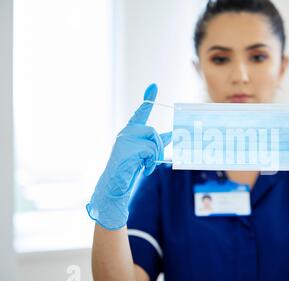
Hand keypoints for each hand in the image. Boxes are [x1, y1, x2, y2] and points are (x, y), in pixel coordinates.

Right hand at [86, 84, 171, 229]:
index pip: (141, 112)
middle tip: (153, 161)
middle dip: (158, 147)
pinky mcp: (127, 148)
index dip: (148, 98)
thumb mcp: (146, 154)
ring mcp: (125, 139)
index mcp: (131, 132)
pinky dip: (150, 162)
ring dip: (154, 156)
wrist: (116, 185)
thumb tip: (171, 135)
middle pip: (153, 131)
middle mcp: (126, 132)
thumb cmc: (130, 169)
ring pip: (153, 140)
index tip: (154, 86)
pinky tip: (142, 169)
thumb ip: (157, 143)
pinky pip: (149, 150)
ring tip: (146, 166)